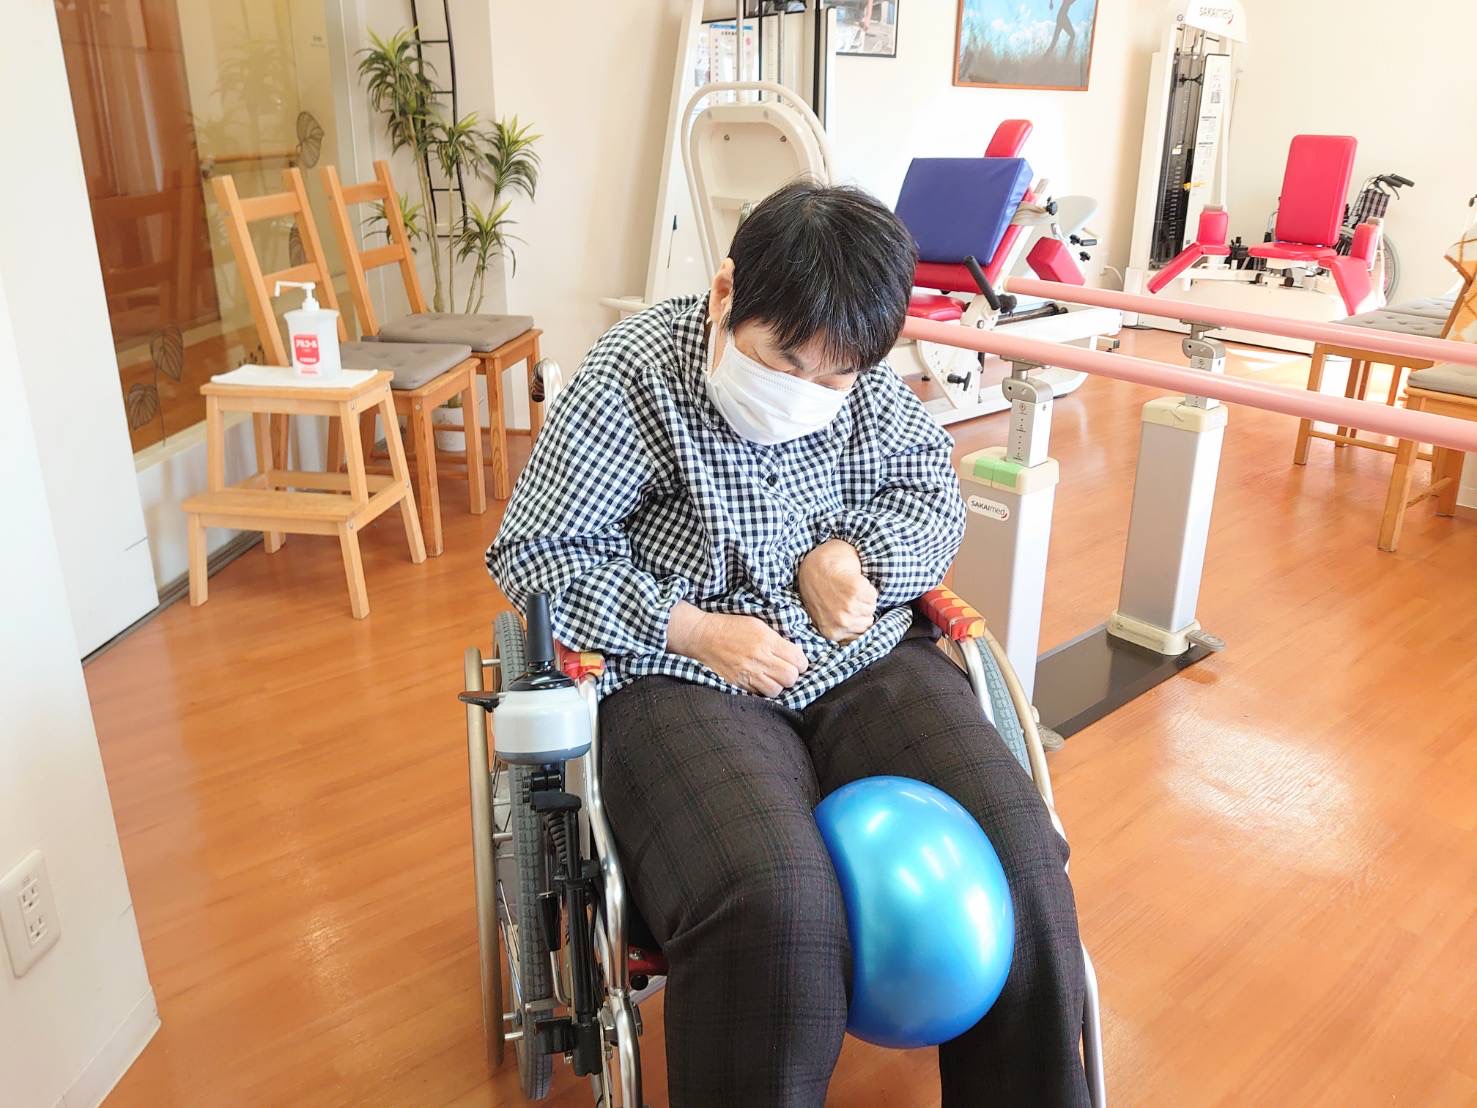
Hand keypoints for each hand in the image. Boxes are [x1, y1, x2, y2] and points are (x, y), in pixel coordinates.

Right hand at [667, 604, 808, 696]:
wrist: (702, 636)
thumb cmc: (730, 627)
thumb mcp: (757, 624)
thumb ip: (777, 639)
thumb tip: (794, 653)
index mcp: (767, 640)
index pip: (798, 659)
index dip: (801, 662)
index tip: (796, 661)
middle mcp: (759, 659)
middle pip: (790, 677)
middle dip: (792, 675)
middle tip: (786, 670)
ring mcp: (748, 674)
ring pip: (776, 690)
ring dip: (778, 685)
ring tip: (773, 678)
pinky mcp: (738, 684)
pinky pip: (759, 695)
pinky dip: (763, 690)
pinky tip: (760, 682)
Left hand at [796, 540, 877, 642]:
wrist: (815, 566)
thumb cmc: (818, 592)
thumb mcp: (822, 619)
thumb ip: (839, 632)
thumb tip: (859, 641)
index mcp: (832, 632)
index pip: (860, 635)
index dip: (856, 620)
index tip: (848, 611)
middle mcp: (842, 621)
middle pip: (868, 621)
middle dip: (861, 610)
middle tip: (846, 598)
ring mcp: (849, 606)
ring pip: (872, 607)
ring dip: (864, 598)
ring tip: (848, 591)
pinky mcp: (856, 590)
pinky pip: (873, 594)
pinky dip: (867, 587)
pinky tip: (853, 582)